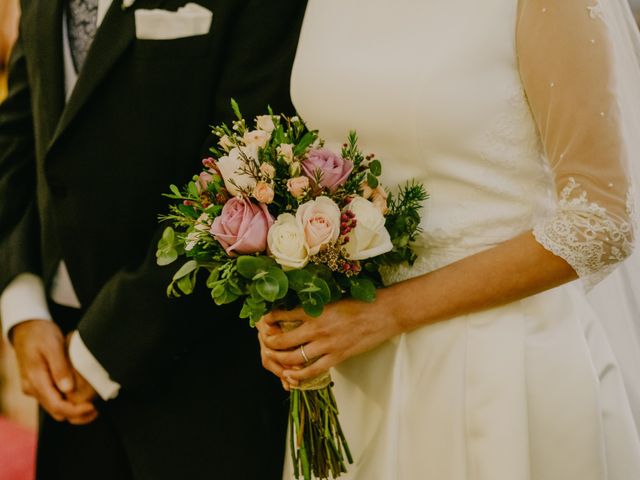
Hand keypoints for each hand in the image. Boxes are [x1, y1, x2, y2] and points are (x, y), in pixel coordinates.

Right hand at [11, 320, 97, 423]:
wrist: (26, 327)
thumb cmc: (41, 334)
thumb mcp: (52, 346)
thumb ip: (60, 367)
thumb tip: (68, 389)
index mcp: (35, 380)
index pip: (56, 405)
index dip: (75, 411)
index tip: (92, 407)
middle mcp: (32, 388)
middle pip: (56, 411)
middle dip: (77, 414)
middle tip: (97, 409)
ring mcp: (34, 388)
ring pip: (55, 408)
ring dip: (73, 410)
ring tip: (93, 405)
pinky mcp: (38, 385)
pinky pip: (53, 399)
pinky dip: (67, 402)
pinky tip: (82, 397)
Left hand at [257, 289, 401, 384]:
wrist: (384, 313)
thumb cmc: (361, 303)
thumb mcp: (334, 299)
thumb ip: (316, 306)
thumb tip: (298, 309)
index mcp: (316, 310)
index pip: (283, 315)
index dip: (269, 320)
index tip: (263, 322)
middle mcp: (317, 328)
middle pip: (283, 340)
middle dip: (269, 343)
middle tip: (264, 343)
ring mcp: (327, 344)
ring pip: (294, 358)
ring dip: (280, 360)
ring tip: (274, 359)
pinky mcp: (338, 356)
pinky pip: (313, 370)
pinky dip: (299, 376)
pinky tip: (291, 376)